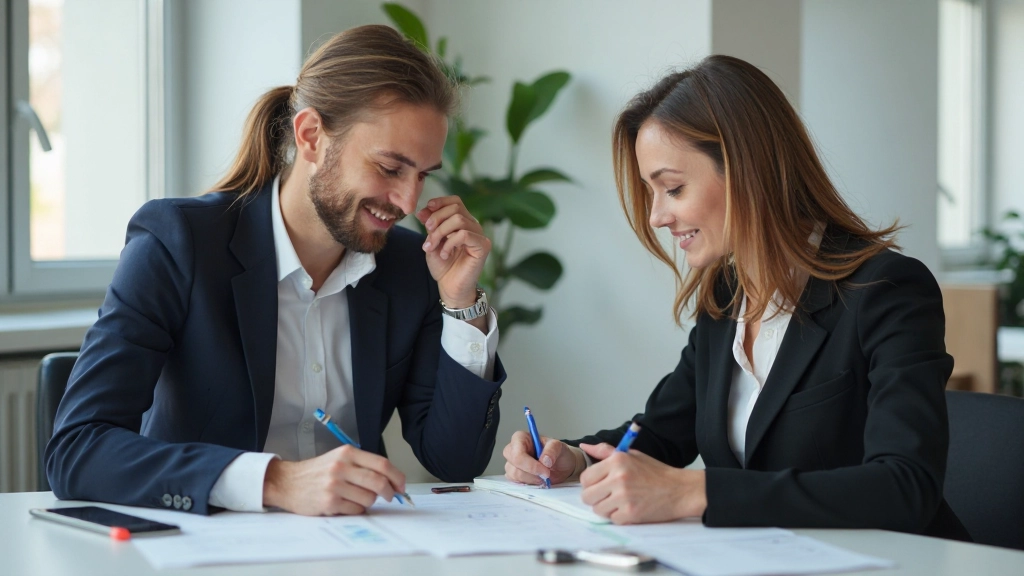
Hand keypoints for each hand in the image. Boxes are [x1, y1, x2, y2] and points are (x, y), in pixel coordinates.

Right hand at [262, 445, 405, 515]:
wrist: (288, 482)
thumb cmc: (317, 472)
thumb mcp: (340, 459)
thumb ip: (363, 466)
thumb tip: (391, 480)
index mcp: (348, 453)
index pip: (382, 464)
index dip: (397, 477)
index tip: (401, 485)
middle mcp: (341, 467)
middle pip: (379, 482)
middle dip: (390, 492)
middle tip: (390, 496)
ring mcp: (335, 485)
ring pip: (369, 498)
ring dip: (369, 502)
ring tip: (357, 498)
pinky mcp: (329, 502)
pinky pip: (356, 510)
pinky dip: (357, 510)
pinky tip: (346, 504)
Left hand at [417, 196, 489, 307]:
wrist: (450, 288)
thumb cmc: (443, 266)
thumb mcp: (432, 241)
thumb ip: (430, 226)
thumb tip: (423, 211)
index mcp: (462, 222)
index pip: (455, 201)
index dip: (439, 202)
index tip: (423, 213)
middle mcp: (473, 226)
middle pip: (456, 208)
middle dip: (436, 219)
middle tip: (427, 234)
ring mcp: (479, 235)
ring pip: (459, 220)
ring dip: (440, 232)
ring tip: (432, 247)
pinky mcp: (483, 246)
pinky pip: (465, 234)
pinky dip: (450, 243)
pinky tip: (444, 254)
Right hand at [502, 430, 577, 485]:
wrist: (561, 466)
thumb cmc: (558, 453)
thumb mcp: (559, 447)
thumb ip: (552, 450)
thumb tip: (544, 460)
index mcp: (521, 438)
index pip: (517, 452)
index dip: (529, 464)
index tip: (545, 470)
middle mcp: (513, 450)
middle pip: (513, 463)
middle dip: (530, 472)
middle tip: (545, 475)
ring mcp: (512, 463)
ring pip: (514, 474)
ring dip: (531, 479)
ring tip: (543, 477)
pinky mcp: (514, 476)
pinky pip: (516, 482)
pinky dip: (529, 484)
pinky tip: (538, 481)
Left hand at [579, 442, 705, 523]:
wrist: (680, 490)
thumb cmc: (656, 472)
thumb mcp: (631, 455)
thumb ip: (606, 452)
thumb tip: (584, 446)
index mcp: (617, 461)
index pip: (585, 478)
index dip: (591, 484)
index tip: (600, 485)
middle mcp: (618, 478)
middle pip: (587, 496)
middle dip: (595, 498)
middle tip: (608, 496)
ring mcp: (624, 497)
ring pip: (597, 510)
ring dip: (607, 508)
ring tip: (621, 502)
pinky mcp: (631, 514)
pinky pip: (612, 519)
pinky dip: (620, 517)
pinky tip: (631, 509)